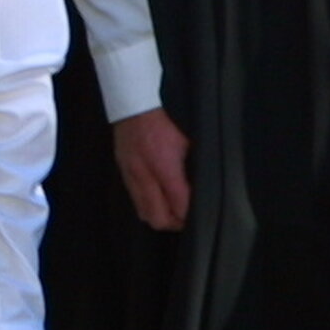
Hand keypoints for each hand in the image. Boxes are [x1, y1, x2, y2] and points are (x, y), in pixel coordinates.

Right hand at [113, 107, 190, 231]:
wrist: (135, 106)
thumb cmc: (166, 121)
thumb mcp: (189, 142)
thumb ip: (194, 166)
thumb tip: (205, 187)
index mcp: (164, 166)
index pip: (178, 204)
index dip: (189, 215)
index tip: (199, 216)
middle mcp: (145, 175)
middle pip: (158, 217)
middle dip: (175, 223)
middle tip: (187, 220)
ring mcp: (131, 176)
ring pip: (144, 213)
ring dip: (160, 217)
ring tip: (174, 213)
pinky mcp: (124, 173)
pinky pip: (135, 201)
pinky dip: (148, 207)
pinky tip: (159, 202)